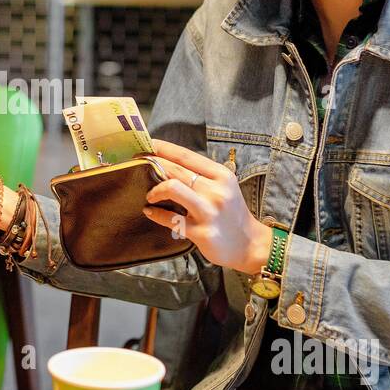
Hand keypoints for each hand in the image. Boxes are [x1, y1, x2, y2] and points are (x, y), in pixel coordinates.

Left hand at [141, 139, 272, 273]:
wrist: (250, 244)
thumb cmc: (232, 214)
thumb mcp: (224, 188)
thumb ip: (202, 176)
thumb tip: (170, 163)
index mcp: (221, 176)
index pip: (187, 155)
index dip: (163, 148)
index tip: (148, 145)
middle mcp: (216, 191)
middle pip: (176, 169)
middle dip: (153, 164)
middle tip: (139, 166)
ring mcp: (209, 212)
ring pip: (173, 188)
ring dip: (155, 190)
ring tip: (150, 195)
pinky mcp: (202, 232)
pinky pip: (171, 219)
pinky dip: (156, 214)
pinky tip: (150, 211)